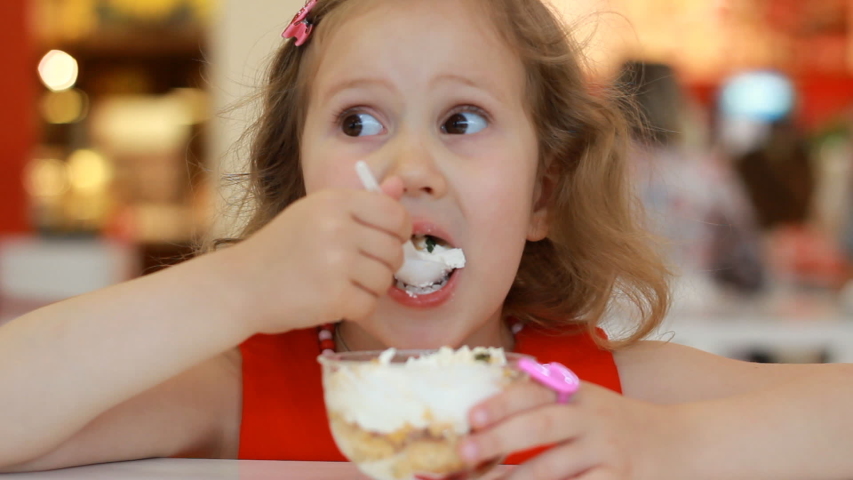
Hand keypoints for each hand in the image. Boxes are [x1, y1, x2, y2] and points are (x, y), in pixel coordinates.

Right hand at [226, 177, 410, 334]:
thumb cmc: (281, 249)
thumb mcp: (316, 213)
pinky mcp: (334, 297)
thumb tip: (397, 186)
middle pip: (394, 250)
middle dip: (385, 264)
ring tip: (343, 284)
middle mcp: (338, 228)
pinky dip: (357, 308)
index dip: (399, 231)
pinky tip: (335, 300)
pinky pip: (370, 304)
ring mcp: (336, 263)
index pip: (394, 213)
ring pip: (385, 279)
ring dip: (370, 288)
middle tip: (359, 269)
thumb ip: (360, 203)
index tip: (388, 241)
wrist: (239, 285)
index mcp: (335, 202)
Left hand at [459, 381, 673, 479]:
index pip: (534, 393)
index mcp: (576, 393)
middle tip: (464, 452)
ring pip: (556, 469)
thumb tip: (482, 412)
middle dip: (500, 440)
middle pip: (542, 426)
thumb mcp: (584, 400)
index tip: (472, 416)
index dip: (502, 403)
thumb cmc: (616, 423)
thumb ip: (543, 399)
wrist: (682, 442)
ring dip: (518, 479)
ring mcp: (607, 452)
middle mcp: (591, 418)